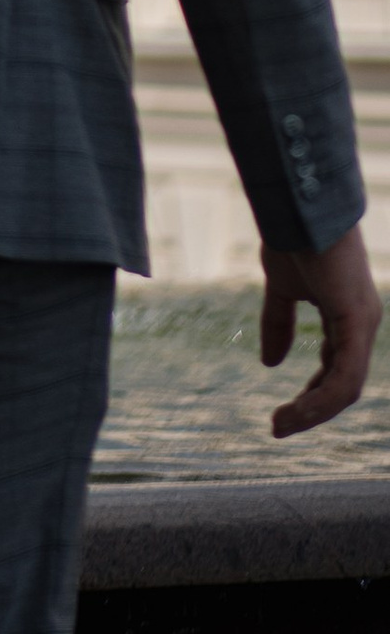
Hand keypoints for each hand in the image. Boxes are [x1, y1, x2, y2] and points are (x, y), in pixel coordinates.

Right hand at [261, 224, 379, 435]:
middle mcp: (363, 323)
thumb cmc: (293, 237)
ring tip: (281, 424)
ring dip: (312, 413)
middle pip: (344, 384)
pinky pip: (344, 376)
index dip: (312, 394)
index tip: (285, 411)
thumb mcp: (281, 288)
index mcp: (348, 315)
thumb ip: (279, 324)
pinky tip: (296, 409)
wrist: (297, 207)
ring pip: (346, 387)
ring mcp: (364, 323)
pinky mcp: (357, 321)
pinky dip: (319, 399)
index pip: (338, 368)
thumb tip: (269, 362)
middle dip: (311, 410)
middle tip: (279, 427)